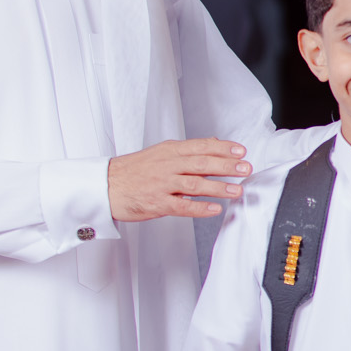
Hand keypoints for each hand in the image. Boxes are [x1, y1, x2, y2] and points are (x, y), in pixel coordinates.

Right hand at [107, 139, 250, 220]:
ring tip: (237, 190)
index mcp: (170, 151)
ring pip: (195, 184)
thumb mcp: (161, 152)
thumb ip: (189, 150)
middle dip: (226, 166)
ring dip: (218, 187)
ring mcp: (162, 184)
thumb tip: (214, 142)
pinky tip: (214, 209)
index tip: (241, 151)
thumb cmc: (134, 170)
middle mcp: (168, 165)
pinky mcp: (157, 203)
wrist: (104, 185)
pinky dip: (200, 208)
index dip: (223, 148)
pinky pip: (182, 206)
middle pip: (202, 163)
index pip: (201, 146)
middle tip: (246, 168)